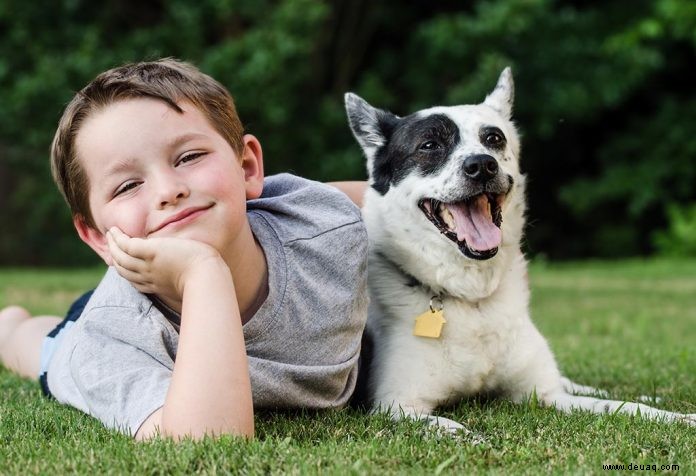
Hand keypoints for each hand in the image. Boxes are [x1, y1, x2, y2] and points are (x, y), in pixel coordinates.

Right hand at [106, 227, 225, 305]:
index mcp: (157, 285)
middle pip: (123, 268)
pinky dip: (118, 239)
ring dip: (112, 245)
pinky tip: (115, 231)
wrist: (207, 277)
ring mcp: (148, 265)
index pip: (135, 280)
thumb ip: (183, 278)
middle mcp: (149, 277)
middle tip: (111, 244)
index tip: (121, 263)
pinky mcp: (151, 253)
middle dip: (115, 256)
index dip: (126, 271)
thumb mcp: (189, 281)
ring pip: (121, 257)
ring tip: (110, 234)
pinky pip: (127, 245)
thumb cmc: (206, 279)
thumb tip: (189, 273)